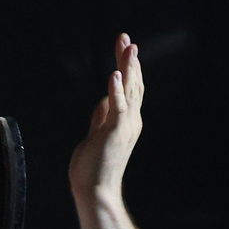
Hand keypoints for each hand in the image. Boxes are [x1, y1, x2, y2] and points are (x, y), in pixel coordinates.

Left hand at [69, 34, 142, 201]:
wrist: (95, 189)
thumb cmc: (94, 165)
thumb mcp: (96, 134)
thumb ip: (101, 117)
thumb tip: (104, 101)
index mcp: (126, 119)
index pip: (130, 87)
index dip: (128, 66)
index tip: (124, 46)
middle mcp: (131, 120)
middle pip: (133, 84)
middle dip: (129, 60)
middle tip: (125, 38)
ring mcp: (125, 126)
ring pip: (130, 91)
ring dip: (128, 68)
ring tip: (128, 48)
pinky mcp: (115, 132)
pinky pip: (117, 108)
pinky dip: (117, 90)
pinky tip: (115, 75)